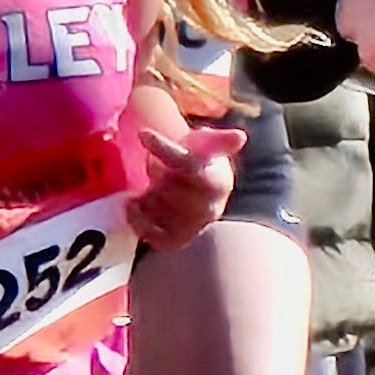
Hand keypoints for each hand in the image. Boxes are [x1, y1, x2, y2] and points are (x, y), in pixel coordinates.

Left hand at [130, 118, 239, 249]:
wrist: (200, 193)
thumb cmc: (202, 163)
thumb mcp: (210, 144)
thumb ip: (220, 141)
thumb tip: (240, 137)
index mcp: (218, 182)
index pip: (188, 165)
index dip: (163, 149)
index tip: (143, 134)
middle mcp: (209, 208)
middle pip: (169, 189)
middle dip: (157, 174)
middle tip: (155, 167)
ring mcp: (192, 227)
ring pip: (159, 210)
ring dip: (147, 195)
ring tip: (149, 185)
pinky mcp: (176, 240)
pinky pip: (153, 235)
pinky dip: (138, 220)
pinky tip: (134, 204)